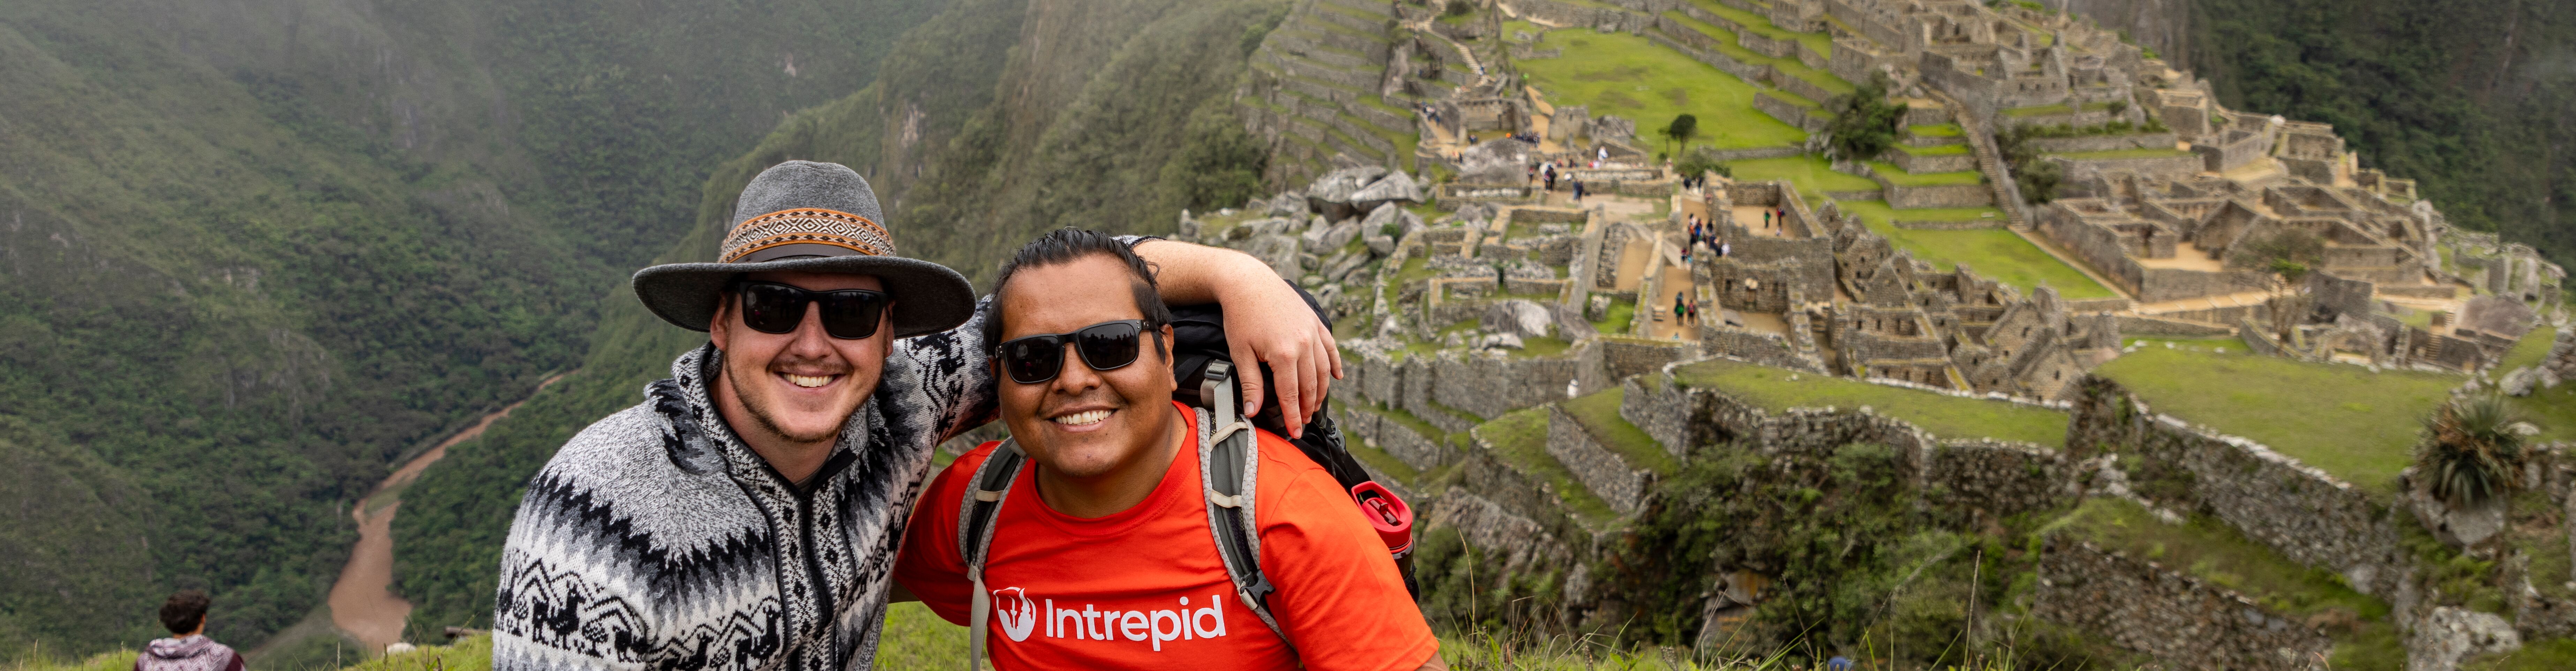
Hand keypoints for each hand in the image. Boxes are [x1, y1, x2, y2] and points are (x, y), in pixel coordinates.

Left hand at [1218, 278, 1341, 435]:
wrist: (1248, 281)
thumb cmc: (1240, 316)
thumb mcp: (1240, 352)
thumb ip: (1251, 383)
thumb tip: (1254, 412)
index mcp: (1284, 354)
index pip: (1291, 394)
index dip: (1293, 416)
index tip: (1294, 432)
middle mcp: (1303, 344)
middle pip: (1310, 385)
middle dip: (1308, 407)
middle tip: (1303, 422)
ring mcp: (1312, 332)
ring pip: (1323, 369)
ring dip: (1321, 391)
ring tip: (1314, 406)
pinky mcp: (1315, 322)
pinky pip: (1330, 347)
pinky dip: (1335, 364)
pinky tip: (1337, 377)